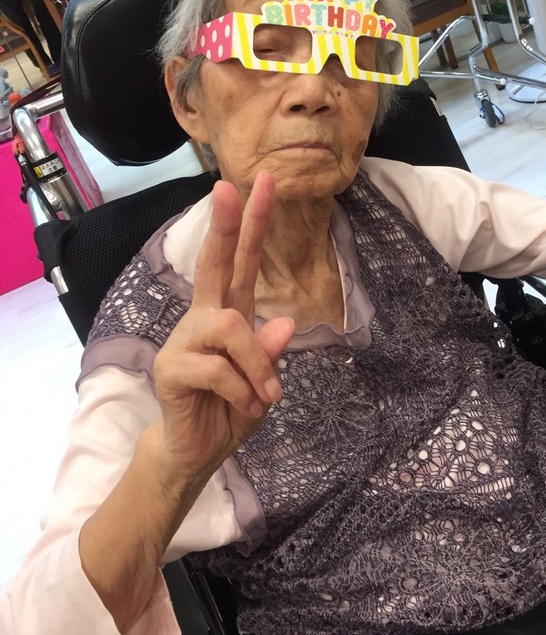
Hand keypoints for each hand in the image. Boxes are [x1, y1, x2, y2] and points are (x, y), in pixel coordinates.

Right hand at [153, 172, 293, 480]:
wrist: (196, 453)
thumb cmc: (230, 410)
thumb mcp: (263, 382)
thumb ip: (270, 354)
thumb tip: (284, 323)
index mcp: (227, 313)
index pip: (239, 262)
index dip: (249, 224)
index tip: (259, 182)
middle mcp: (203, 319)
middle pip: (213, 264)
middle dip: (225, 225)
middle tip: (229, 186)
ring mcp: (183, 341)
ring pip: (231, 325)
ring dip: (258, 363)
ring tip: (266, 394)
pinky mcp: (171, 368)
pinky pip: (220, 368)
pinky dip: (244, 391)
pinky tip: (246, 408)